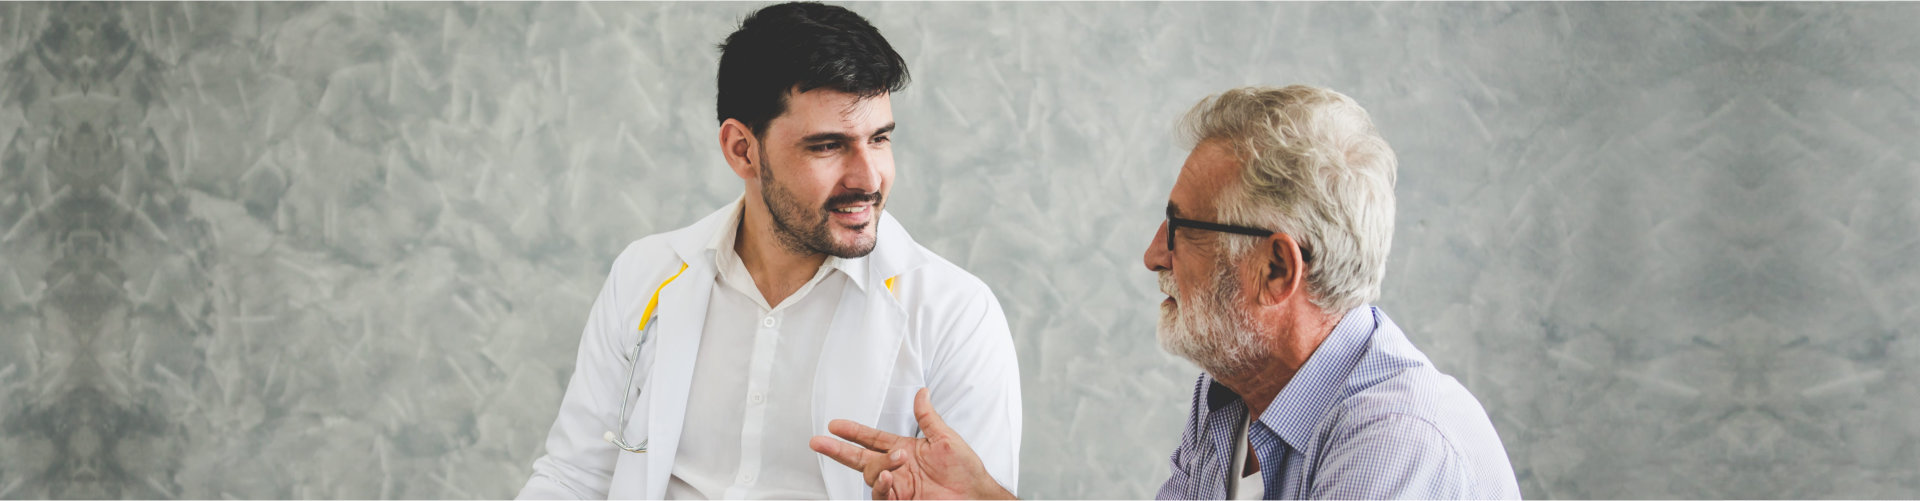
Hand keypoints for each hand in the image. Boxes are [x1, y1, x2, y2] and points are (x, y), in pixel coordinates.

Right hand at [808, 388, 1015, 499]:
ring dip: (880, 468)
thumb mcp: (946, 438)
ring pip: (871, 476)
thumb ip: (928, 417)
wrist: (975, 496)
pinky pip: (881, 496)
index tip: (834, 425)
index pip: (871, 439)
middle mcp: (896, 468)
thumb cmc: (965, 470)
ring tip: (897, 463)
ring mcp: (897, 487)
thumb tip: (921, 392)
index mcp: (904, 450)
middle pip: (860, 458)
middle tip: (819, 442)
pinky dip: (883, 487)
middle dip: (838, 450)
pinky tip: (891, 479)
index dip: (853, 432)